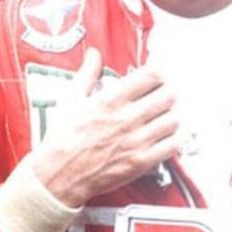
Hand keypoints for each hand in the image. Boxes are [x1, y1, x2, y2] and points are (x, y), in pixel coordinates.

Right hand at [32, 48, 179, 207]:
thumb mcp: (70, 99)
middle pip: (168, 95)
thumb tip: (94, 54)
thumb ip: (87, 74)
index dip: (160, 72)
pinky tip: (168, 134)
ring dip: (172, 114)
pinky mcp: (140, 162)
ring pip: (172, 119)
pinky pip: (171, 145)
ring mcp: (136, 141)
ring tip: (166, 114)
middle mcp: (127, 118)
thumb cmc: (63, 138)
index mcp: (111, 100)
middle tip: (167, 92)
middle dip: (170, 91)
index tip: (159, 74)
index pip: (152, 76)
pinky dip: (175, 137)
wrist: (56, 177)